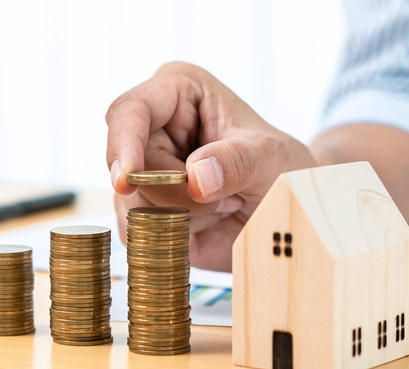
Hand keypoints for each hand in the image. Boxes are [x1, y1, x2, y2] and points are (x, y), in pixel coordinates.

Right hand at [105, 62, 315, 271]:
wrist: (285, 209)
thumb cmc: (280, 169)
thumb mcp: (272, 158)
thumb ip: (238, 161)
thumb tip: (196, 176)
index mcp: (178, 91)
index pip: (130, 111)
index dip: (124, 144)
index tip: (128, 179)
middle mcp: (152, 127)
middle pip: (134, 168)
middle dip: (180, 194)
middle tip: (230, 197)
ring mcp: (144, 170)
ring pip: (134, 204)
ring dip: (186, 217)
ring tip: (225, 205)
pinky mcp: (144, 207)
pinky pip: (137, 231)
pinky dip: (175, 236)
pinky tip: (209, 222)